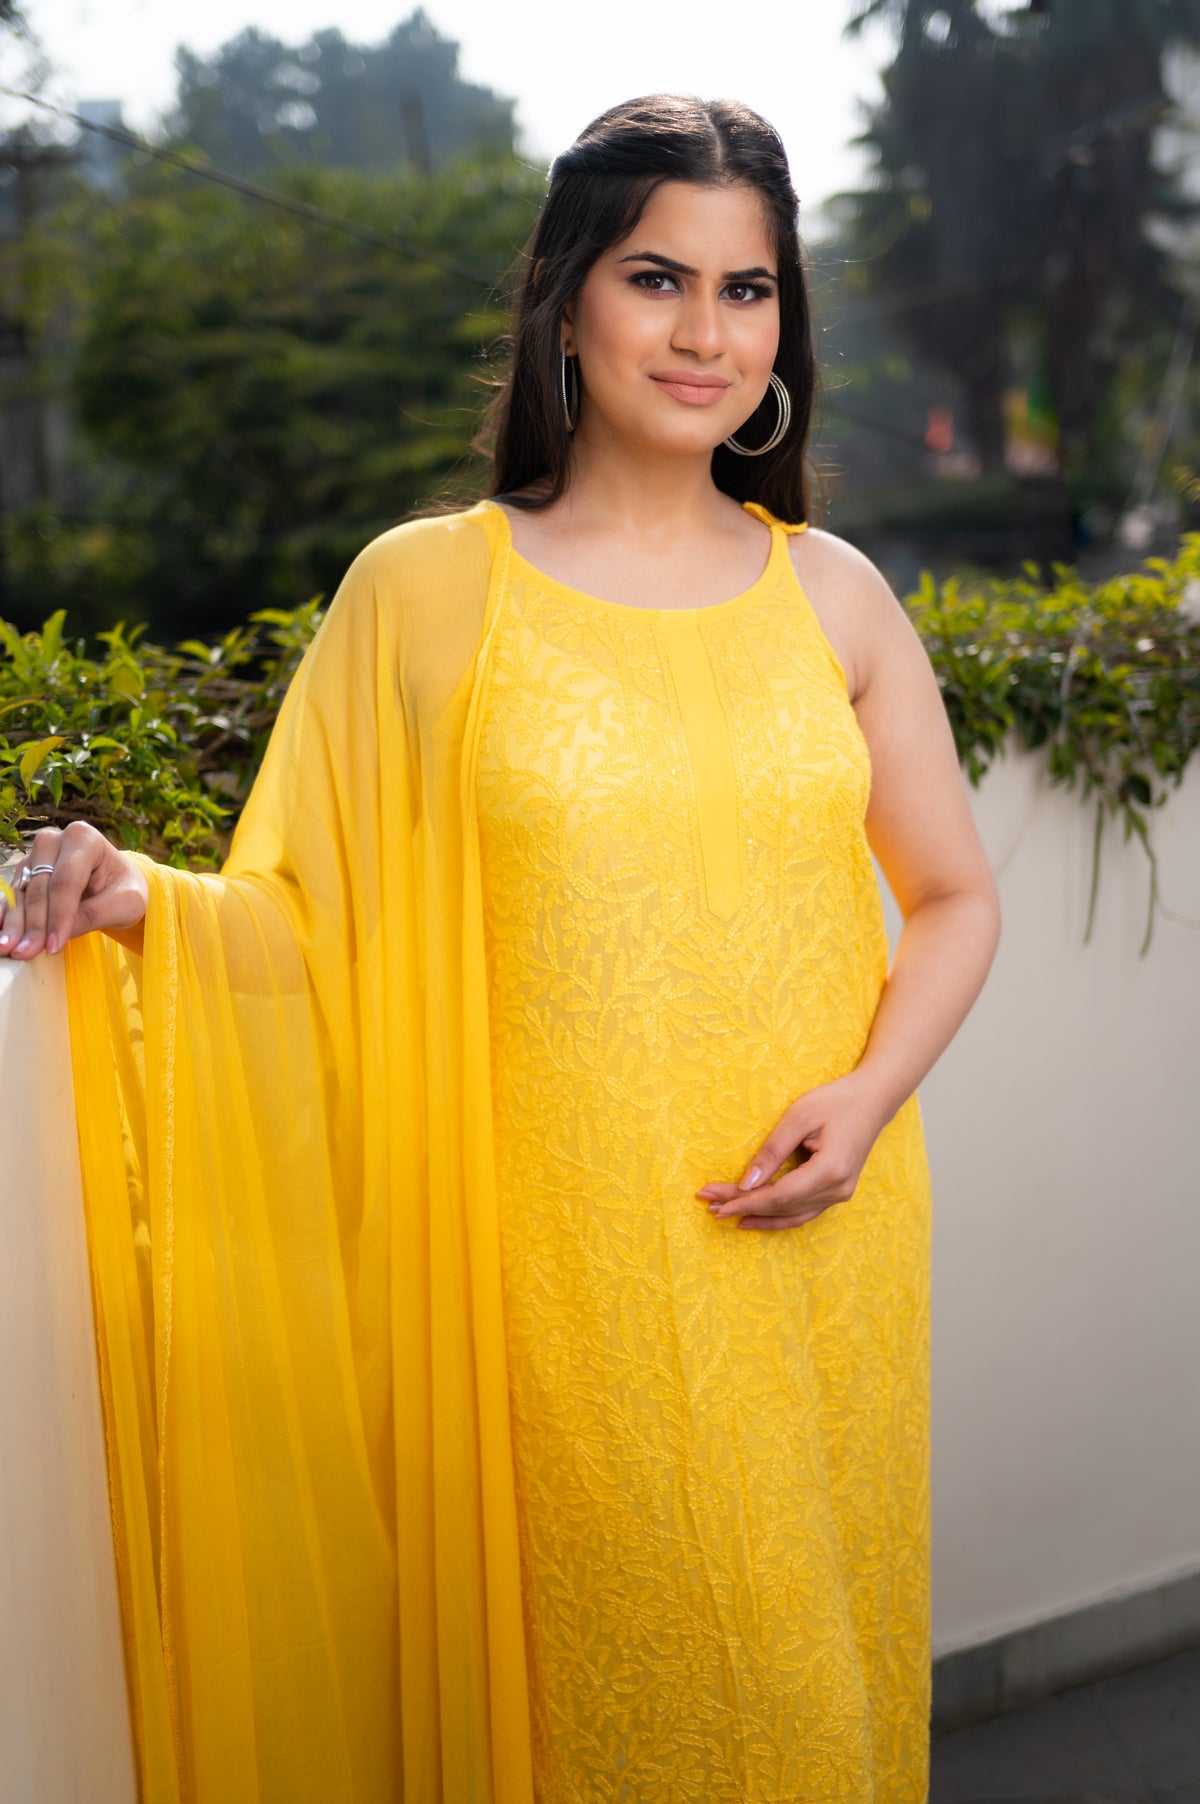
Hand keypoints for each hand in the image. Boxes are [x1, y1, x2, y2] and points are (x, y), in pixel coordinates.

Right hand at [0, 823, 148, 959]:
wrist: (118, 885)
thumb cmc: (126, 890)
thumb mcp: (126, 903)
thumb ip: (94, 915)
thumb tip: (57, 935)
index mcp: (85, 838)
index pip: (67, 880)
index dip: (59, 915)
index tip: (54, 946)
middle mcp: (55, 841)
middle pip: (40, 886)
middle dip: (34, 924)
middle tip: (25, 953)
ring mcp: (36, 856)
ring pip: (23, 893)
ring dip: (14, 923)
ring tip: (7, 949)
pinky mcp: (26, 872)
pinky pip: (13, 896)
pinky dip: (6, 917)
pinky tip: (1, 935)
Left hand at [695, 1072, 889, 1230]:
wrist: (873, 1100)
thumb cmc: (835, 1101)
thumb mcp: (799, 1116)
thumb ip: (772, 1151)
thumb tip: (746, 1183)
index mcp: (831, 1170)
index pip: (779, 1195)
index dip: (745, 1200)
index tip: (715, 1201)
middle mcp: (838, 1190)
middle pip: (781, 1206)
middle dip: (743, 1205)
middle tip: (708, 1203)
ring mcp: (840, 1195)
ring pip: (791, 1215)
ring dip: (757, 1215)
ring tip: (724, 1214)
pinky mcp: (837, 1193)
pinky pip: (802, 1213)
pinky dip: (777, 1218)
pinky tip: (753, 1218)